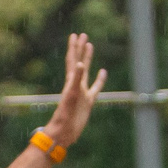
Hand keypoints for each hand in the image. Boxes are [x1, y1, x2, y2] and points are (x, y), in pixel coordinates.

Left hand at [41, 33, 106, 150]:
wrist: (64, 133)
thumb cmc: (64, 116)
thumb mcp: (71, 96)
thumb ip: (76, 80)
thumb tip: (79, 63)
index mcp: (70, 82)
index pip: (72, 60)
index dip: (73, 47)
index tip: (75, 35)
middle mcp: (76, 84)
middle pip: (78, 61)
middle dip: (80, 48)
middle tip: (83, 35)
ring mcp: (82, 92)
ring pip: (86, 71)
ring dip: (87, 59)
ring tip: (90, 46)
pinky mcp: (88, 101)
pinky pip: (96, 87)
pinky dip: (100, 79)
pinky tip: (103, 72)